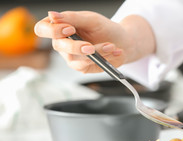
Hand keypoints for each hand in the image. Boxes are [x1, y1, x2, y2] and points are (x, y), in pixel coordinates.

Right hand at [34, 11, 154, 72]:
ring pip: (76, 59)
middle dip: (76, 47)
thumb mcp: (91, 19)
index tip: (69, 29)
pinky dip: (104, 58)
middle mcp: (63, 44)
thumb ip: (72, 17)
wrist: (122, 41)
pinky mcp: (84, 67)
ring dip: (96, 52)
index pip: (42, 29)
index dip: (52, 30)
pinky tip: (114, 51)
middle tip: (90, 46)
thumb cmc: (104, 29)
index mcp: (60, 28)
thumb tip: (52, 15)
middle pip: (58, 46)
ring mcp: (72, 57)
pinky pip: (89, 65)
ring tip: (111, 46)